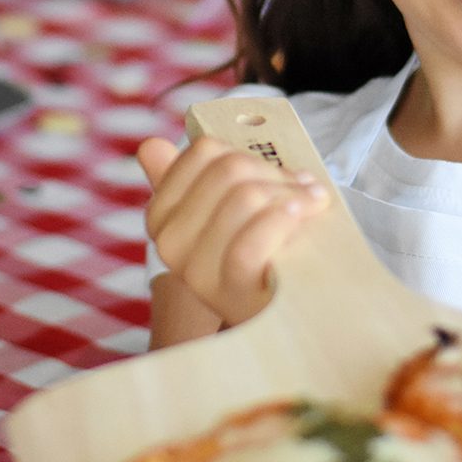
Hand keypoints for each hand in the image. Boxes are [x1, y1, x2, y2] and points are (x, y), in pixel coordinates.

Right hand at [137, 135, 329, 327]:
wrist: (289, 314)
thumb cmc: (262, 254)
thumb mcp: (225, 212)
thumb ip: (189, 181)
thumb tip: (151, 147)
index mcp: (163, 217)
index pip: (205, 152)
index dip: (251, 156)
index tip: (276, 175)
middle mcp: (171, 244)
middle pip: (230, 169)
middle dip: (276, 175)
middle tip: (303, 192)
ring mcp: (196, 270)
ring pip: (246, 195)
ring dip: (292, 195)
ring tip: (310, 206)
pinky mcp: (230, 288)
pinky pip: (254, 236)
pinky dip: (286, 218)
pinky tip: (303, 216)